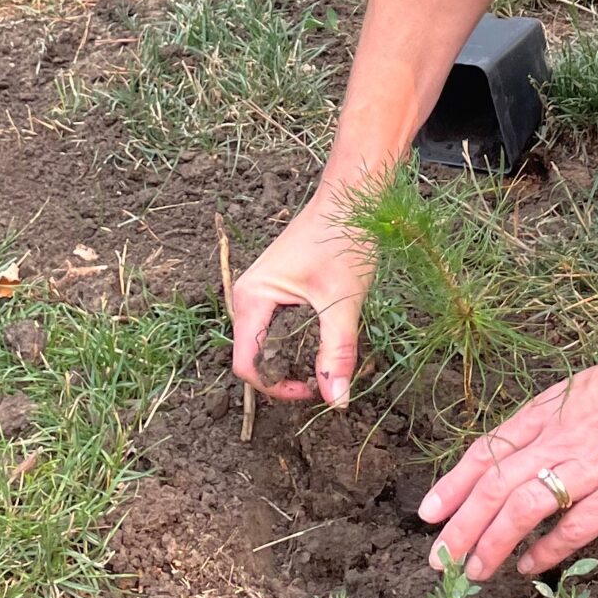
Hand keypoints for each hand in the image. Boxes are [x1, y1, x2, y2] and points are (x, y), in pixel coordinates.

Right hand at [230, 197, 374, 406]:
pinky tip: (325, 335)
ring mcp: (261, 289)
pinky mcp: (277, 286)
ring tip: (328, 356)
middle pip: (255, 356)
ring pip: (267, 342)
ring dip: (294, 357)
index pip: (247, 365)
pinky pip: (277, 326)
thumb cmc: (343, 238)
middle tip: (327, 374)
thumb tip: (336, 402)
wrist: (351, 195)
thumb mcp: (343, 300)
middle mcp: (248, 294)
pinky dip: (298, 339)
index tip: (314, 389)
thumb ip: (337, 352)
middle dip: (286, 374)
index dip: (277, 387)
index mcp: (252, 297)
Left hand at [418, 337, 597, 579]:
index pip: (487, 451)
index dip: (454, 485)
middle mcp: (559, 437)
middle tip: (439, 560)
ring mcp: (590, 465)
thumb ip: (550, 425)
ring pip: (524, 505)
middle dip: (461, 525)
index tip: (428, 514)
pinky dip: (547, 549)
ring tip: (475, 572)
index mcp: (546, 412)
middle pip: (494, 484)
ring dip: (492, 542)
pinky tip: (529, 567)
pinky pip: (575, 525)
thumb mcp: (580, 393)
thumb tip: (523, 460)